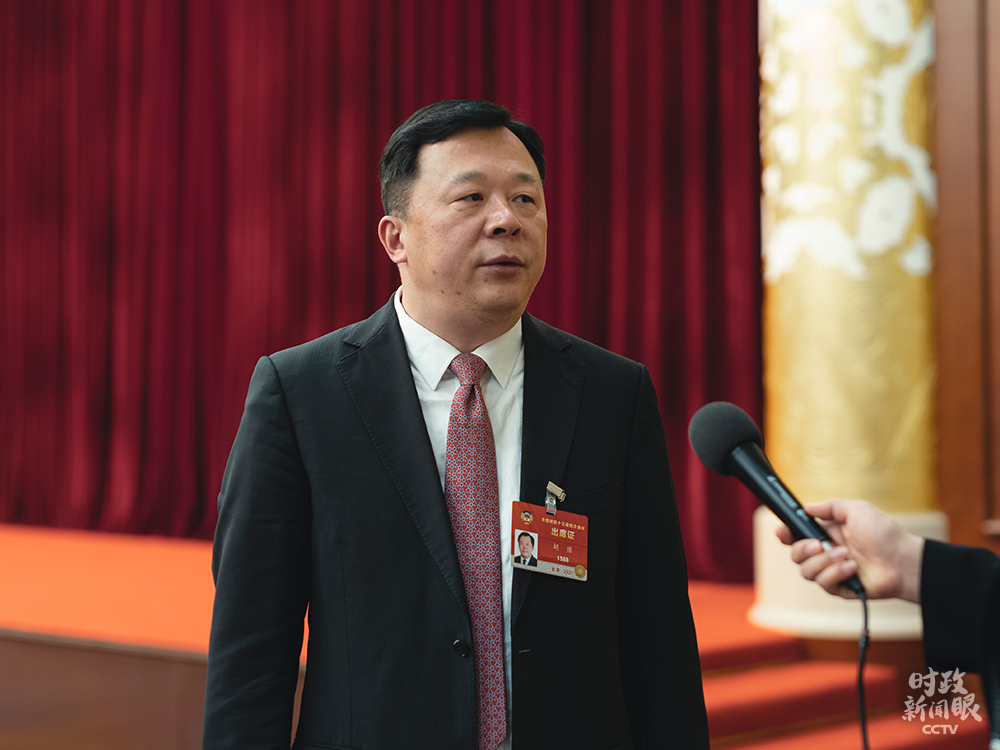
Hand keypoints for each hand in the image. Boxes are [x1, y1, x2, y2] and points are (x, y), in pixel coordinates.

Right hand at [774, 498, 923, 602]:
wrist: (903, 560)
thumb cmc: (884, 534)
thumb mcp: (856, 510)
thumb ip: (829, 506)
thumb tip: (807, 508)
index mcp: (826, 533)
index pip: (796, 535)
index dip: (784, 534)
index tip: (782, 531)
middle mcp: (825, 553)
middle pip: (795, 555)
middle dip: (801, 550)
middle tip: (818, 546)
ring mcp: (831, 571)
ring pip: (806, 572)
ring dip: (824, 562)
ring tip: (846, 555)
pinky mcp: (840, 588)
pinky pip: (824, 584)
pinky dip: (836, 573)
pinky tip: (852, 567)